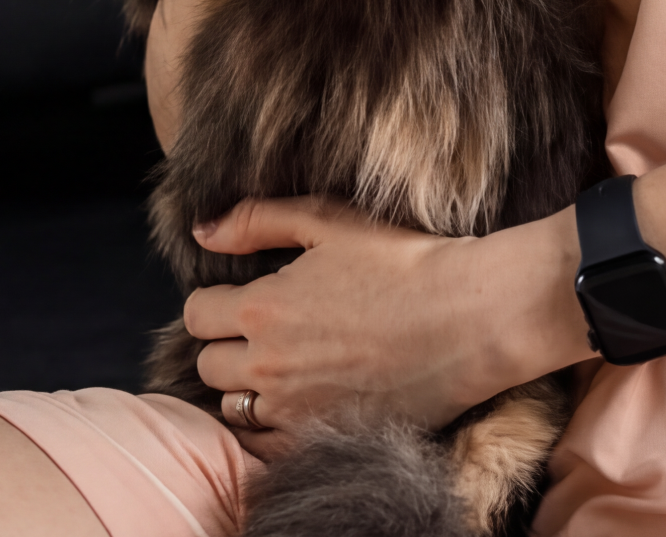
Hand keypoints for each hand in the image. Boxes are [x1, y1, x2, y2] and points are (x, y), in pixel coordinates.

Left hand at [182, 198, 584, 457]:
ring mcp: (295, 411)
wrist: (469, 318)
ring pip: (234, 408)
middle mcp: (268, 367)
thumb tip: (203, 231)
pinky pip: (268, 444)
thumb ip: (257, 221)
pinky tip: (305, 395)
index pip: (197, 314)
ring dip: (249, 385)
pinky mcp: (324, 438)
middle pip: (208, 365)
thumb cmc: (403, 263)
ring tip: (288, 361)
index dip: (216, 300)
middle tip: (267, 326)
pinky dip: (274, 423)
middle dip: (228, 343)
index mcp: (262, 308)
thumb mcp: (328, 221)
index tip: (244, 293)